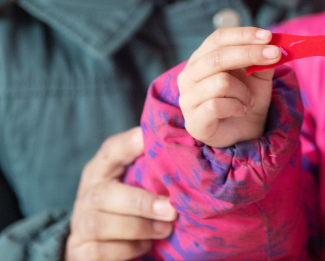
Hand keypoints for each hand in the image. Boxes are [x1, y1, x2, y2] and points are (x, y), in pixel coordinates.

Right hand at [66, 127, 176, 260]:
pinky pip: (100, 252)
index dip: (127, 144)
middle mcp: (86, 195)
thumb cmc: (127, 202)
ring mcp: (80, 224)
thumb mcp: (135, 180)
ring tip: (165, 229)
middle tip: (171, 209)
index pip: (110, 151)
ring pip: (101, 226)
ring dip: (139, 228)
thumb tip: (181, 141)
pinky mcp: (80, 251)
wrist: (99, 240)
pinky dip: (127, 249)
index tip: (146, 138)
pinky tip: (145, 244)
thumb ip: (149, 163)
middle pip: (103, 195)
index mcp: (101, 170)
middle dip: (141, 203)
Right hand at [177, 27, 279, 147]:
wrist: (243, 132)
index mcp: (202, 58)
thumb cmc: (246, 98)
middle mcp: (189, 75)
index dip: (243, 34)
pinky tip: (242, 111)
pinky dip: (237, 107)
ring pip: (221, 82)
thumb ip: (263, 58)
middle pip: (218, 57)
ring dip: (244, 91)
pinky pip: (217, 105)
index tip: (268, 36)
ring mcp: (188, 98)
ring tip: (250, 100)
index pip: (218, 38)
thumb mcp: (258, 75)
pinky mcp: (193, 120)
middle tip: (275, 55)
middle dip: (250, 54)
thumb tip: (274, 43)